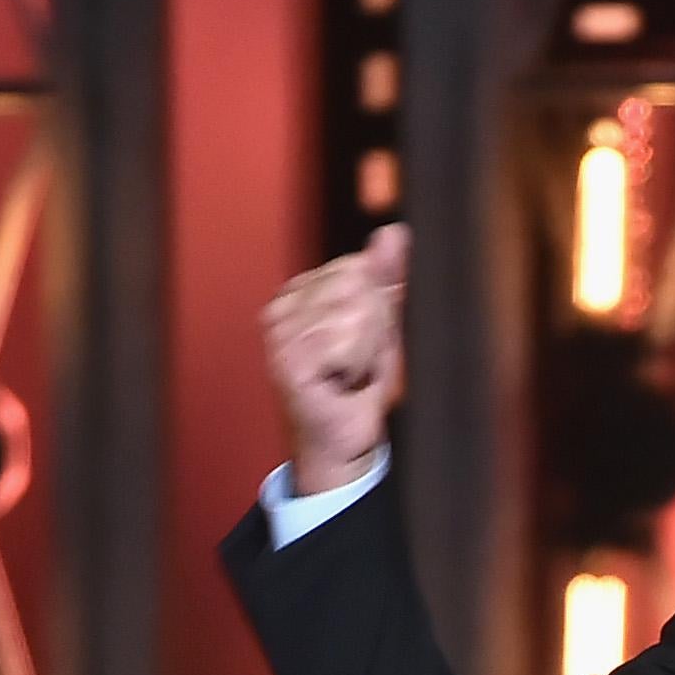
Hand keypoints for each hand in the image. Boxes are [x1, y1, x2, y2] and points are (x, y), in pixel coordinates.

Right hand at [262, 223, 406, 493]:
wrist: (344, 444)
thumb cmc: (359, 386)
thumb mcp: (381, 323)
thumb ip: (387, 276)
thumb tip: (395, 230)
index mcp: (298, 293)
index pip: (357, 267)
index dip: (376, 307)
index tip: (363, 342)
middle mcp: (281, 308)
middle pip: (357, 284)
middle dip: (373, 327)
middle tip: (357, 362)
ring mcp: (279, 333)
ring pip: (354, 311)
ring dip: (366, 350)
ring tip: (349, 374)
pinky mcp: (287, 359)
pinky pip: (344, 338)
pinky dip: (356, 365)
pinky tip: (341, 382)